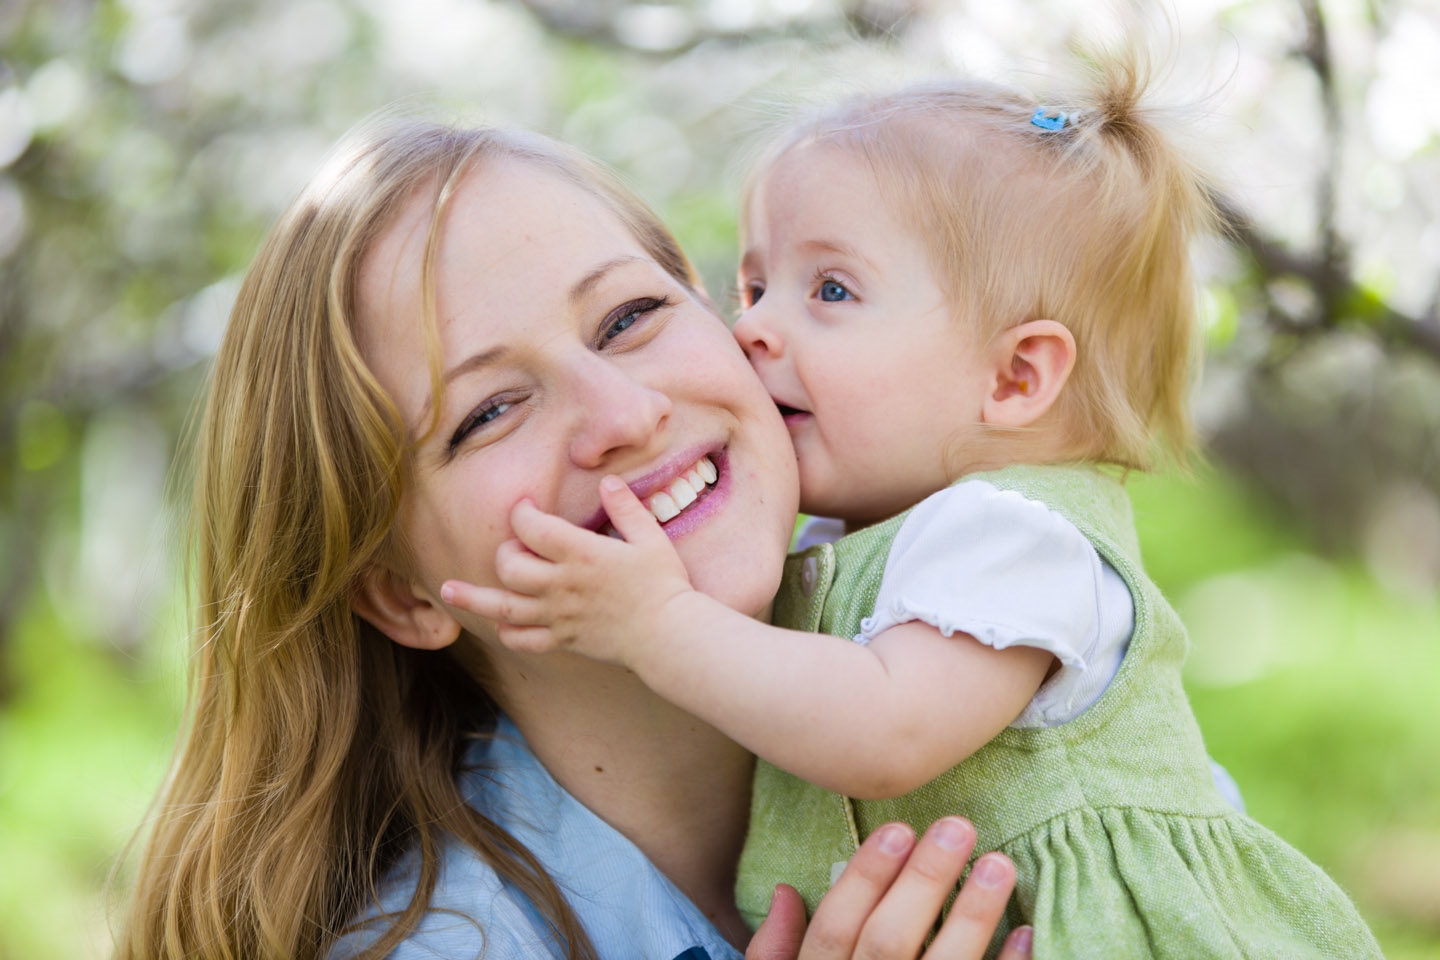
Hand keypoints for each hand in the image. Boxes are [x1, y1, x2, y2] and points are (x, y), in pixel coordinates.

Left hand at [439, 476, 695, 662]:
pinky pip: (524, 639)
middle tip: (516, 547)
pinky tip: (501, 623)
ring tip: (446, 590)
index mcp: (582, 554)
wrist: (669, 635)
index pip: (533, 528)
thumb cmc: (664, 584)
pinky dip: (509, 631)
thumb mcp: (650, 538)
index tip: (526, 507)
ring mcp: (559, 615)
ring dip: (473, 597)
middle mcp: (562, 585)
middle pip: (510, 566)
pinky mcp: (563, 640)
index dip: (522, 512)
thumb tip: (606, 481)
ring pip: (504, 607)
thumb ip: (626, 507)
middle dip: (506, 551)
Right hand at [746, 817, 1030, 959]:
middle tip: (957, 828)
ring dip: (972, 917)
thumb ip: (772, 956)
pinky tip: (1024, 934)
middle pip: (887, 943)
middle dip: (924, 881)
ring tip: (999, 866)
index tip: (898, 828)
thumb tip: (785, 892)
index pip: (834, 930)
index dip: (864, 878)